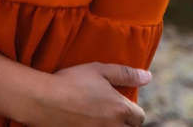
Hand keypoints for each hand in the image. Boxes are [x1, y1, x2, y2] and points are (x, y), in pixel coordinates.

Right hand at [22, 62, 150, 125]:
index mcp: (119, 109)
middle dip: (124, 122)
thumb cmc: (72, 81)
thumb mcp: (100, 70)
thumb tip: (148, 77)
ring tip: (100, 118)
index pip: (139, 118)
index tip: (123, 105)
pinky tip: (87, 122)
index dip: (133, 111)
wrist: (44, 100)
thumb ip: (126, 74)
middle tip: (111, 112)